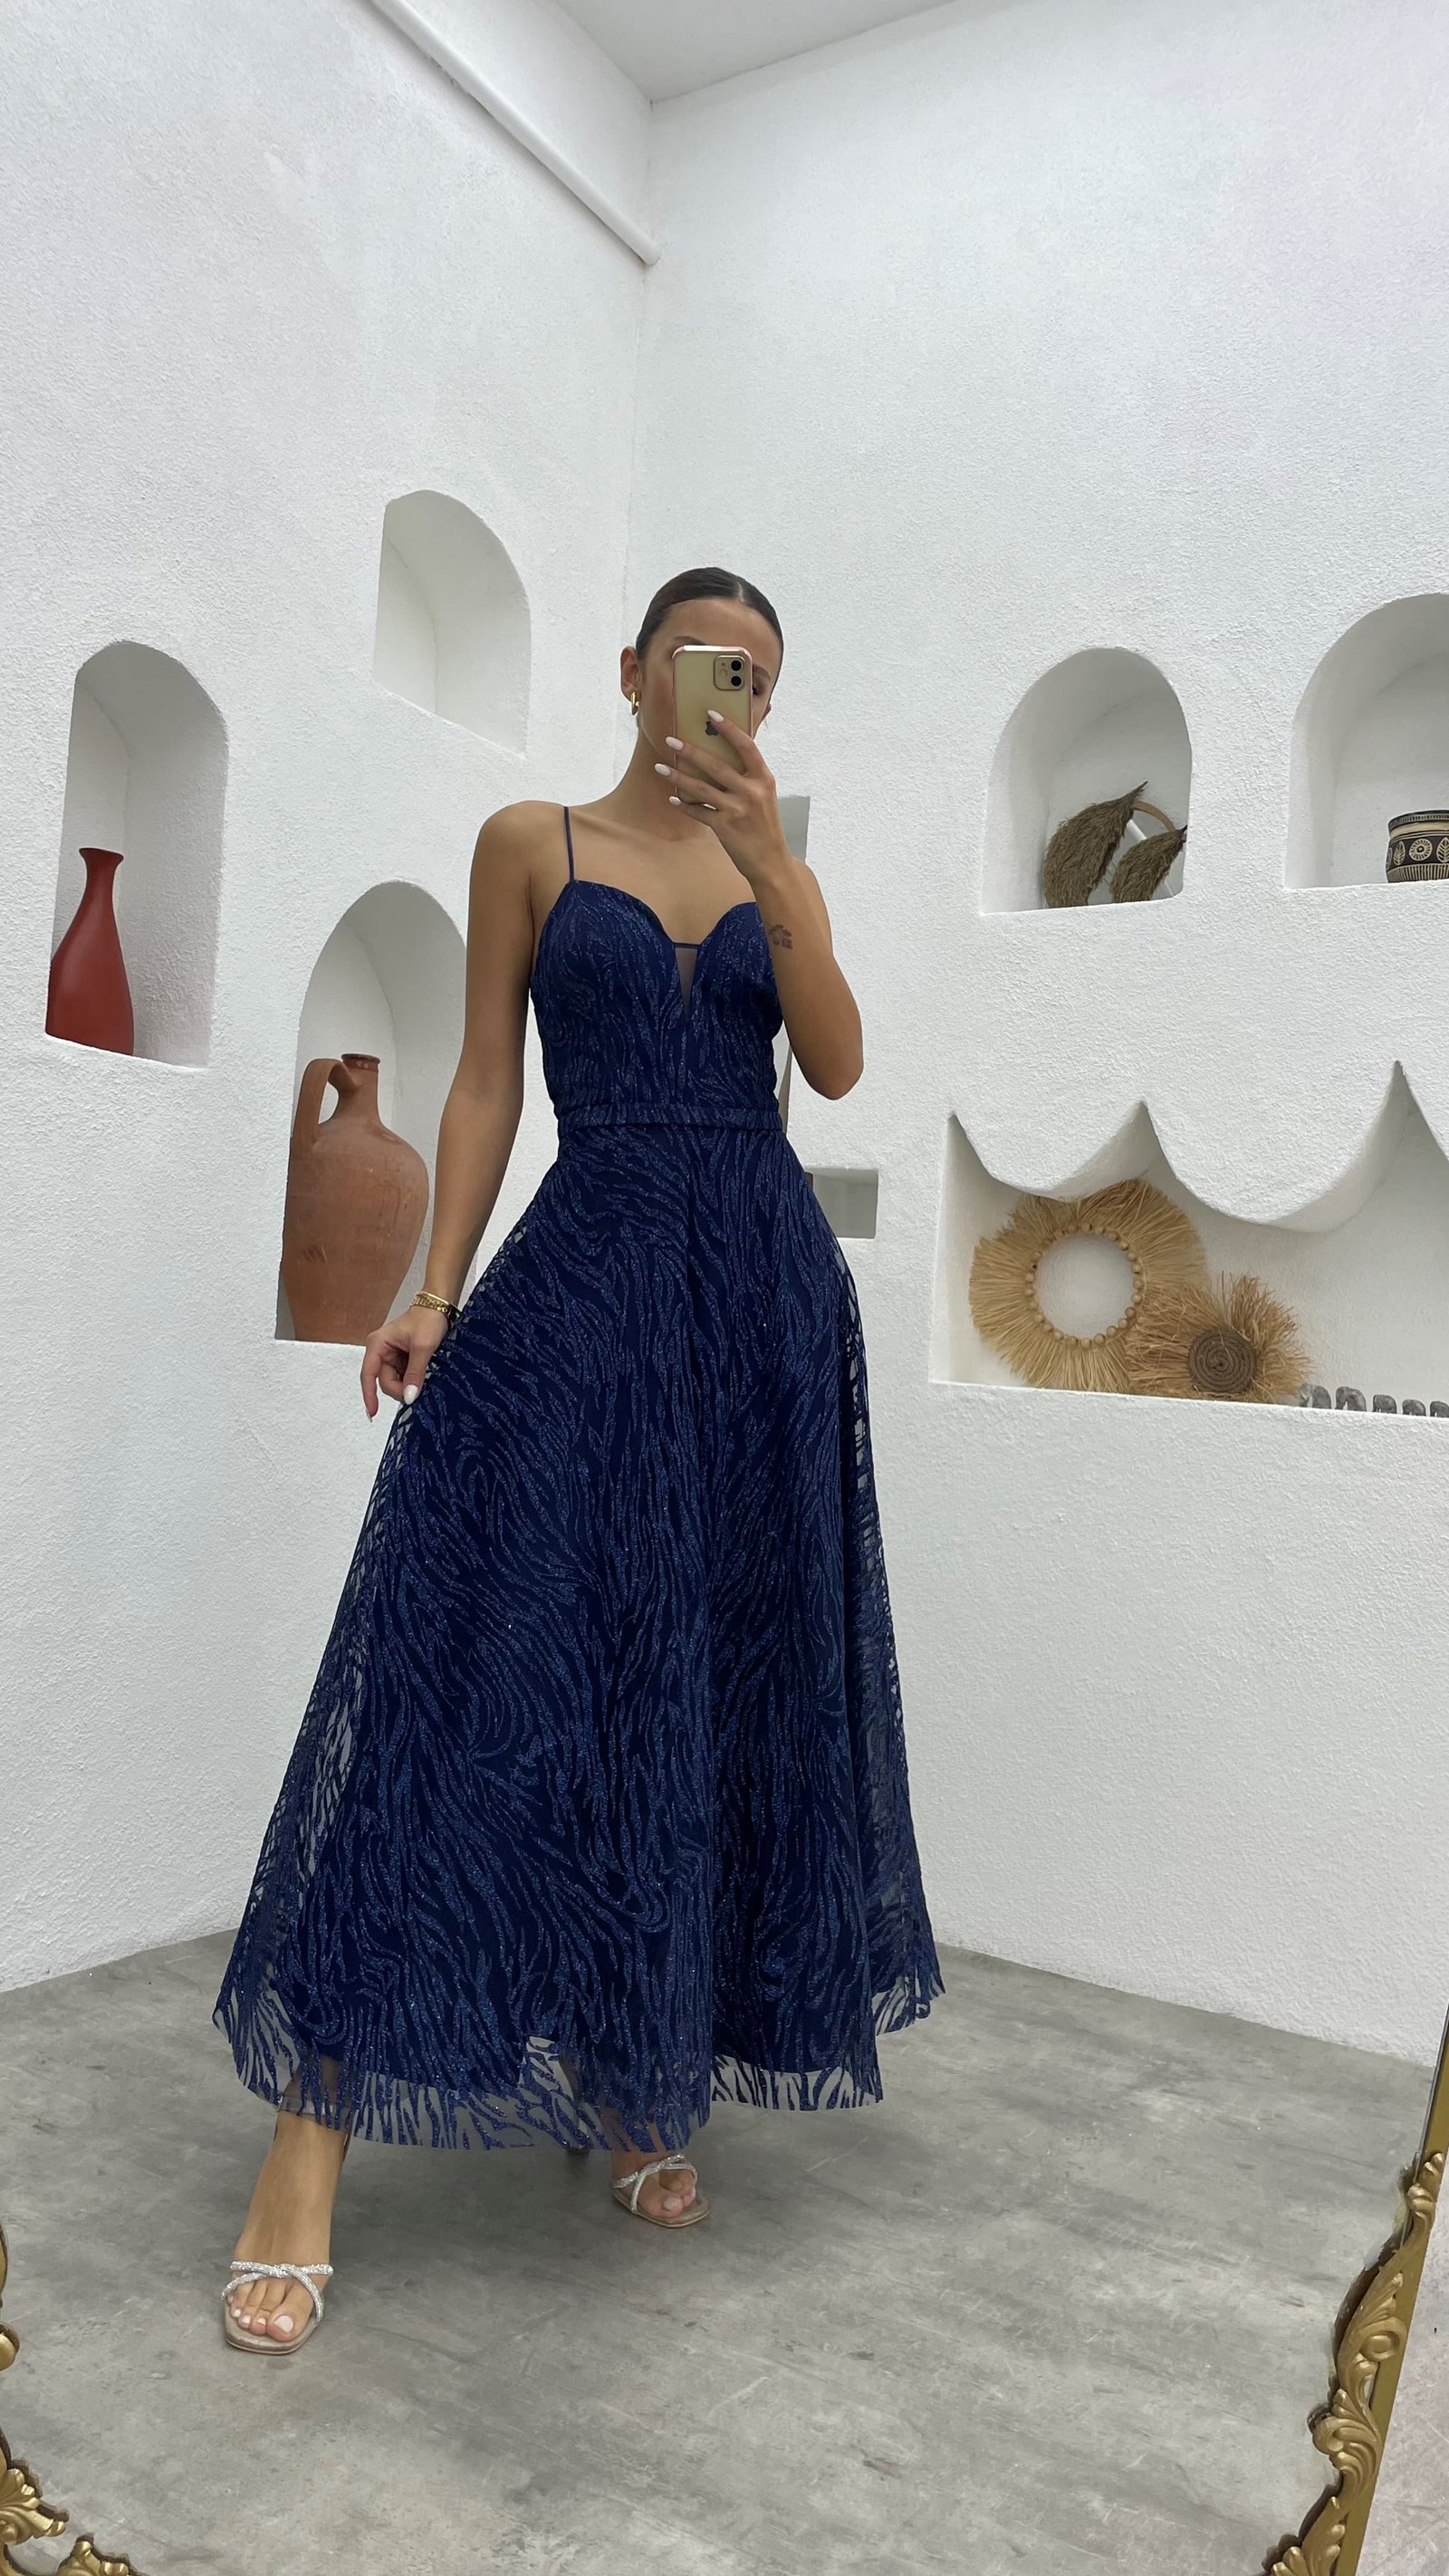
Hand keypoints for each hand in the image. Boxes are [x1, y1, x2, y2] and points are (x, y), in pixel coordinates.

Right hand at [361, 1302, 450, 1417]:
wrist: (440, 1306)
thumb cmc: (429, 1318)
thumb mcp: (423, 1347)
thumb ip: (415, 1373)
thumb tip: (408, 1397)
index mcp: (377, 1345)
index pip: (368, 1375)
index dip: (369, 1396)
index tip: (373, 1413)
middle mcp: (381, 1351)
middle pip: (385, 1382)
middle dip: (401, 1389)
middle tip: (420, 1389)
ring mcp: (391, 1356)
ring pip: (396, 1381)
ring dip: (409, 1384)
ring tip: (425, 1375)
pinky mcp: (402, 1359)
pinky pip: (404, 1377)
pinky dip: (413, 1380)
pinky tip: (424, 1375)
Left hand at [654, 709, 788, 892]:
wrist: (770, 860)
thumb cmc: (764, 825)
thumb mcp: (764, 796)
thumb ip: (747, 776)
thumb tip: (719, 756)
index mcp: (763, 778)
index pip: (746, 746)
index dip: (728, 728)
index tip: (710, 714)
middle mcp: (751, 791)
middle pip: (715, 765)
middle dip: (690, 751)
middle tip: (671, 741)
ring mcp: (737, 809)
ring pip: (701, 788)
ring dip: (678, 777)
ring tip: (660, 767)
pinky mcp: (724, 827)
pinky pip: (698, 812)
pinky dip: (684, 805)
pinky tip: (672, 798)